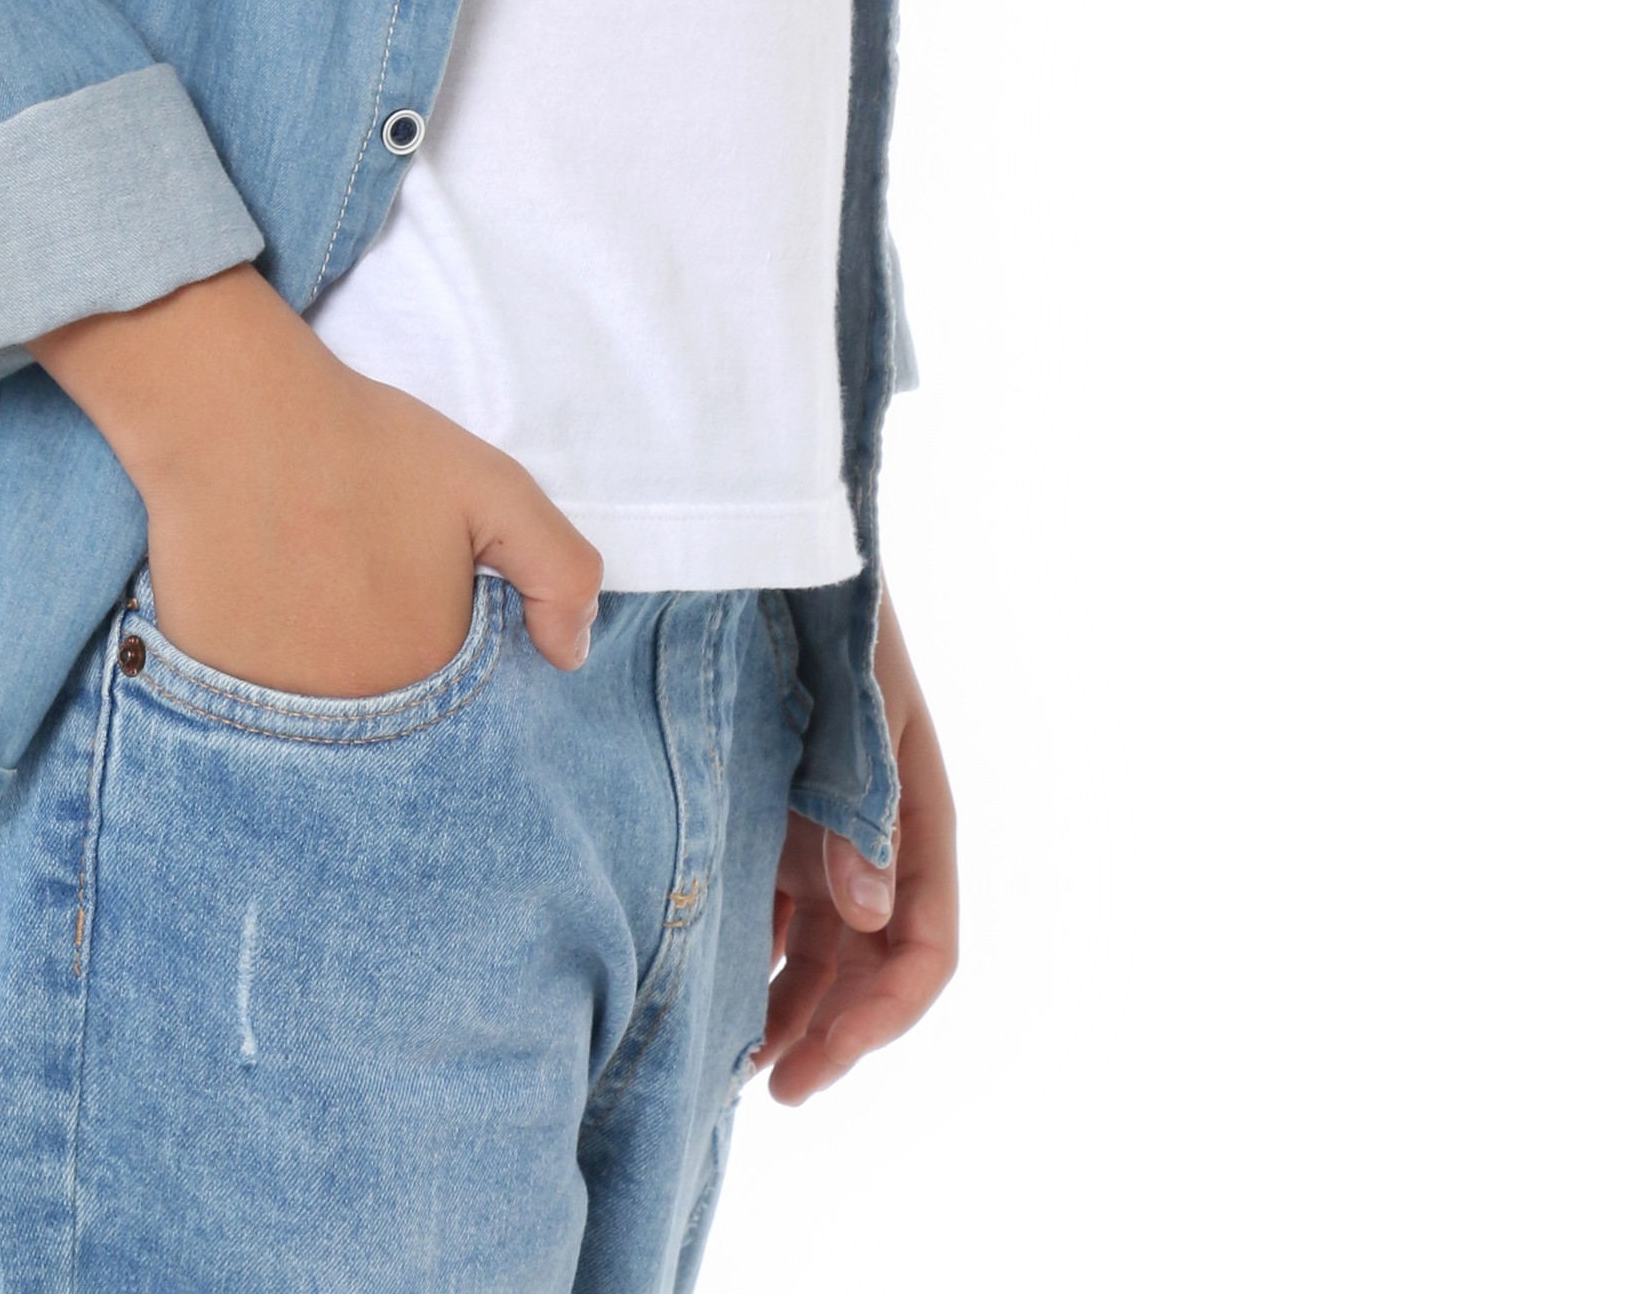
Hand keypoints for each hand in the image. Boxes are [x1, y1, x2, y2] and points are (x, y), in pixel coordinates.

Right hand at [34, 264, 601, 697]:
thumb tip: (569, 654)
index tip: (415, 593)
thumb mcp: (494, 487)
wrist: (236, 418)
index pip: (456, 710)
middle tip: (355, 583)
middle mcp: (352, 713)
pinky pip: (248, 706)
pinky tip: (262, 601)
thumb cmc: (367, 446)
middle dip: (382, 663)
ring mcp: (272, 711)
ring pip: (317, 720)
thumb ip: (558, 571)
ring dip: (323, 676)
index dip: (440, 647)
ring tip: (311, 590)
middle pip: (386, 722)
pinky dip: (260, 671)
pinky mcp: (207, 690)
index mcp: (426, 673)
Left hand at [755, 582, 956, 1101]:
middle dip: (834, 1035)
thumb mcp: (855, 701)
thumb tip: (870, 914)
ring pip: (822, 951)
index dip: (885, 1014)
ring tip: (737, 1066)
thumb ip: (864, 802)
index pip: (925, 944)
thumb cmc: (821, 613)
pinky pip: (775, 909)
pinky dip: (754, 958)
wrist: (764, 548)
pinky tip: (711, 989)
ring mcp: (822, 826)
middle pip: (872, 966)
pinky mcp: (770, 813)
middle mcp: (876, 834)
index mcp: (916, 812)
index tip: (827, 1059)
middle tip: (775, 1088)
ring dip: (793, 1011)